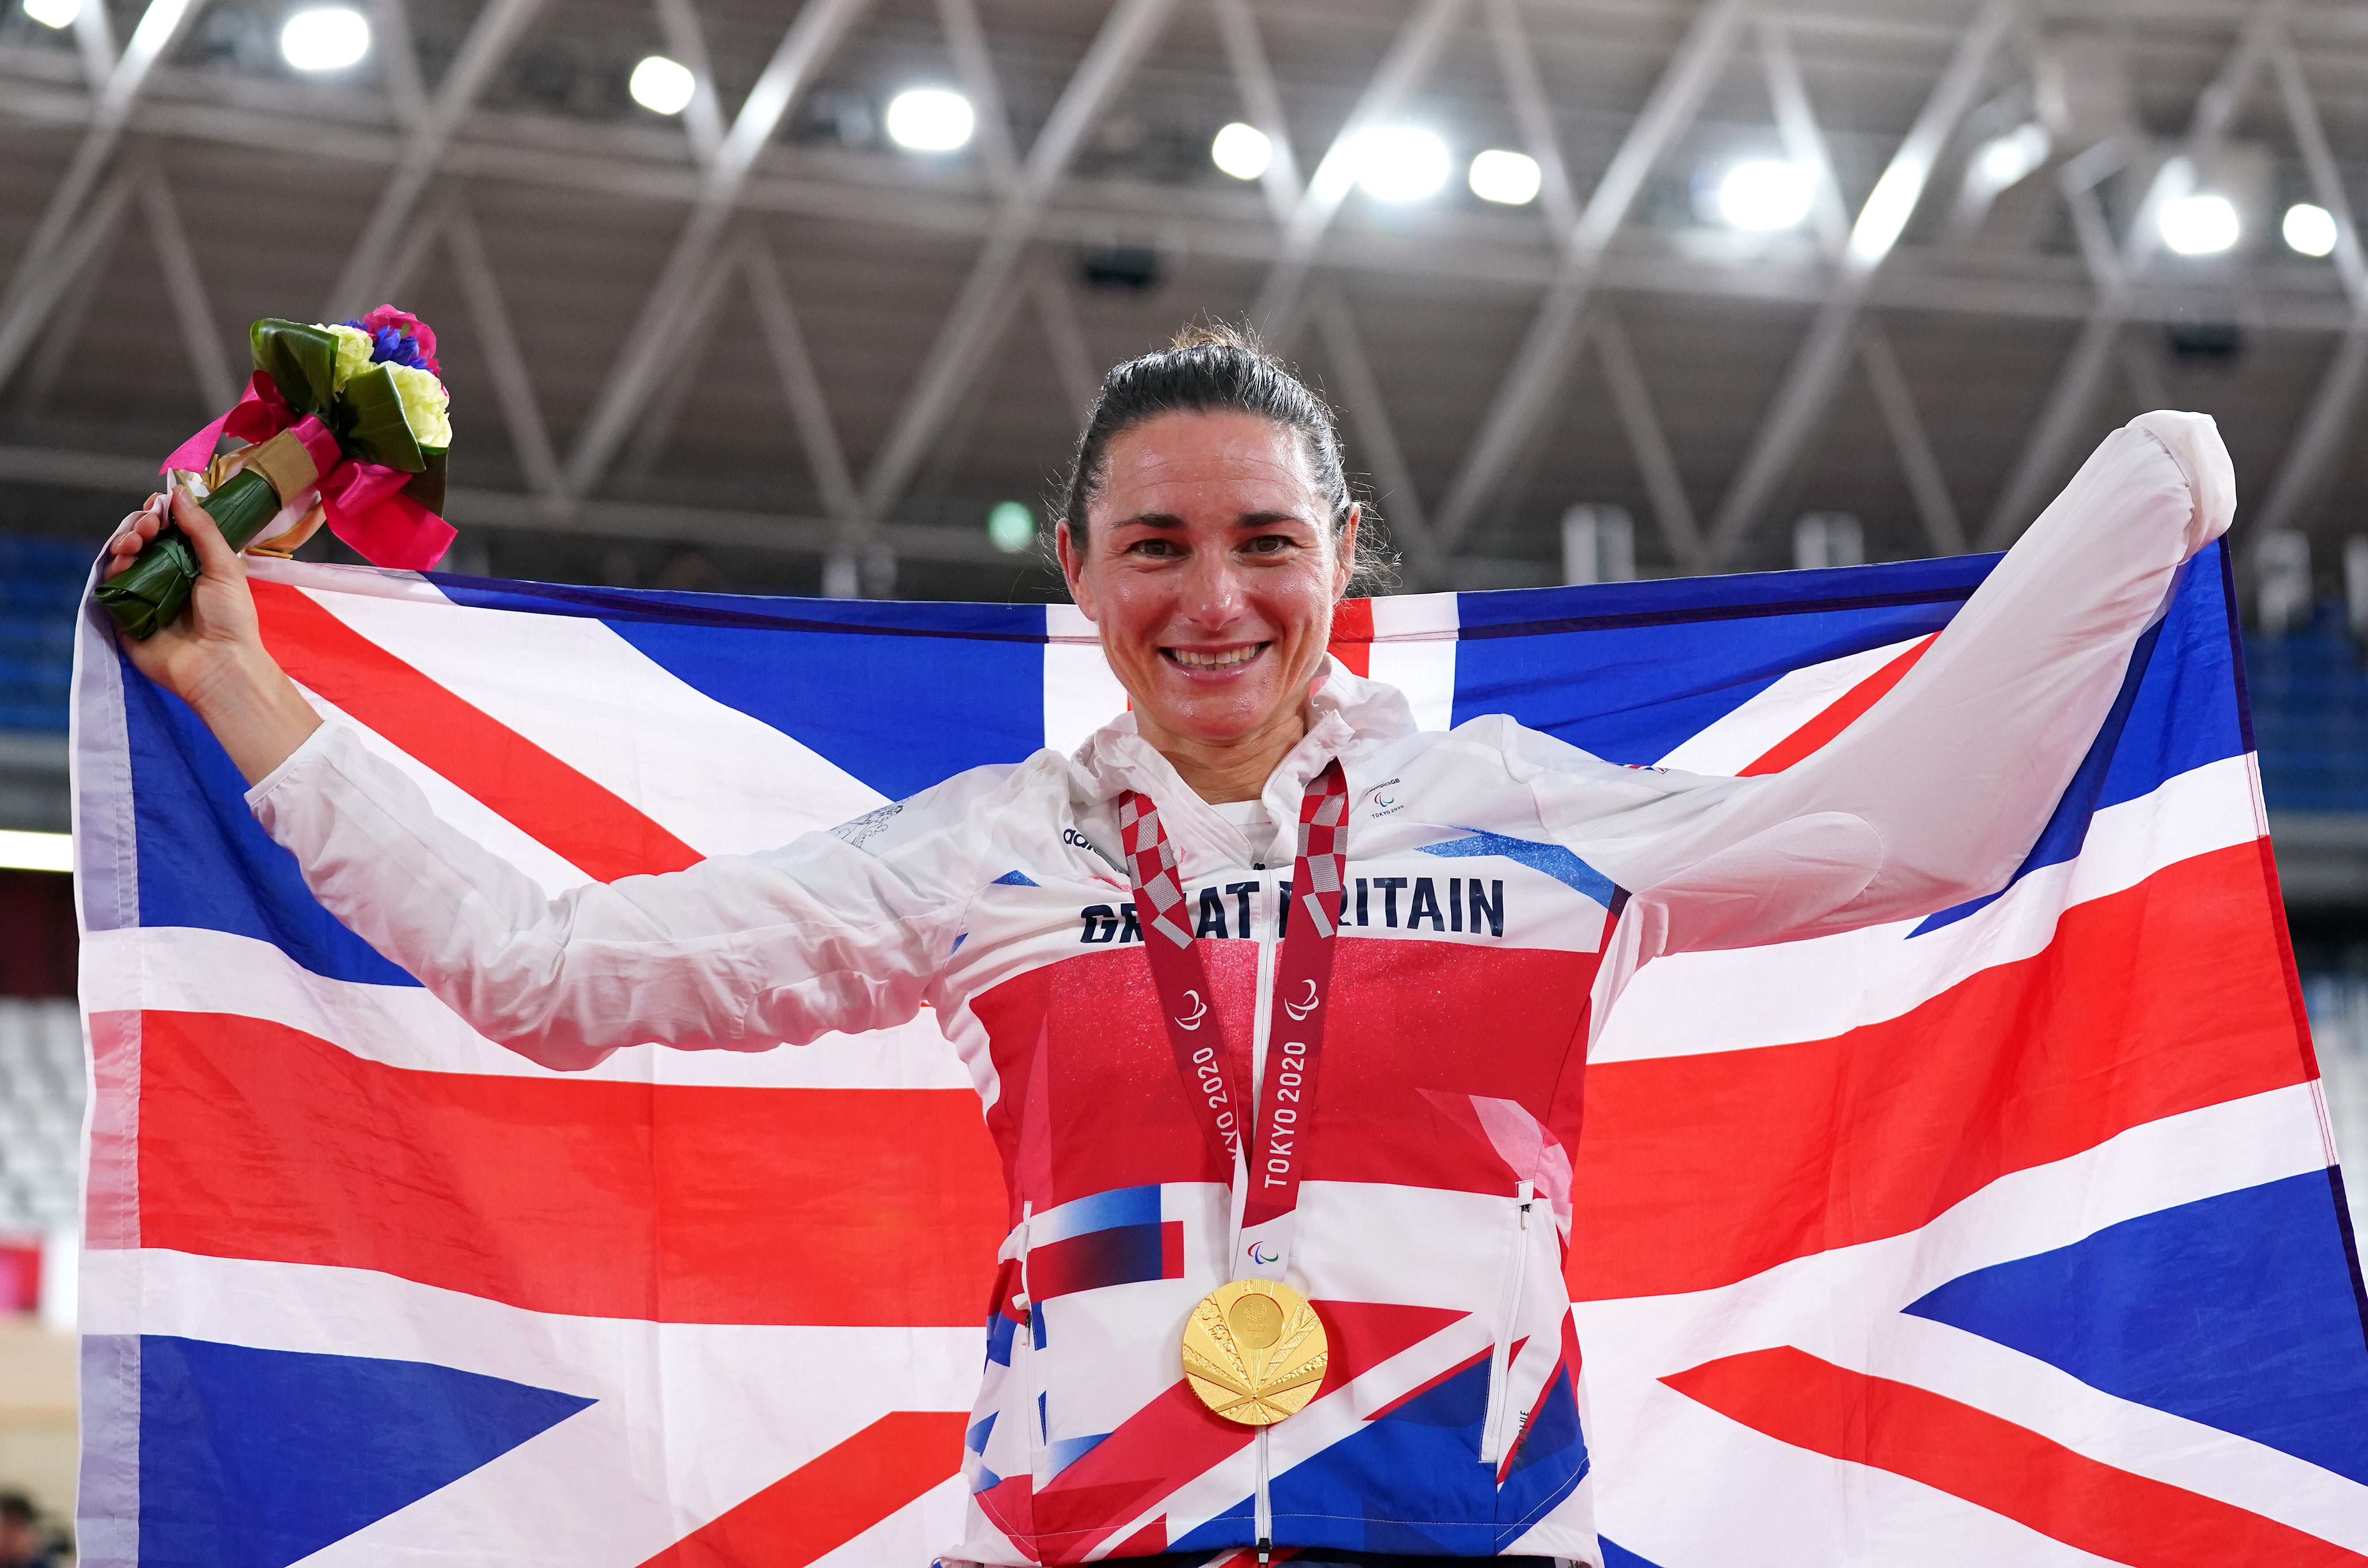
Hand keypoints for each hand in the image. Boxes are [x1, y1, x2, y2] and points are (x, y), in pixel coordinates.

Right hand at [105, 485, 320, 782]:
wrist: (219, 664)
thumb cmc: (231, 619)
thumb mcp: (224, 566)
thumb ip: (202, 529)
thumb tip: (180, 492)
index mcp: (192, 564)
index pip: (167, 530)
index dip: (159, 514)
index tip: (159, 505)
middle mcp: (166, 577)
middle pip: (141, 540)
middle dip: (139, 525)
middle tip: (147, 525)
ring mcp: (144, 595)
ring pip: (122, 559)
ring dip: (123, 542)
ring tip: (133, 542)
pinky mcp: (126, 615)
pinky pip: (110, 587)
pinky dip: (111, 570)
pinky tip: (121, 561)